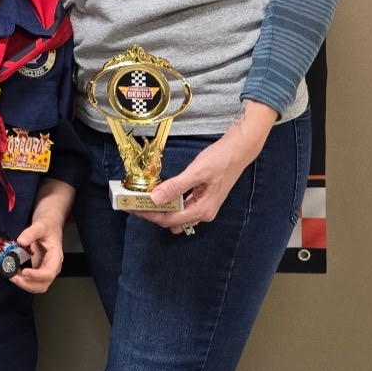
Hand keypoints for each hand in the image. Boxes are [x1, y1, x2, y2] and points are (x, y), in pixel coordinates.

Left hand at [10, 216, 64, 293]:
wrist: (49, 226)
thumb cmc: (48, 226)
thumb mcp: (40, 226)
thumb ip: (31, 233)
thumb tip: (20, 241)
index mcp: (56, 257)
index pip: (49, 273)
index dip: (37, 276)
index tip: (24, 272)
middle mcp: (52, 267)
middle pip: (43, 285)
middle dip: (27, 284)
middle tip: (13, 277)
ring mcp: (45, 270)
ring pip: (37, 286)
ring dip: (24, 284)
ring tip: (11, 276)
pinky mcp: (38, 270)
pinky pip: (31, 281)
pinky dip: (22, 281)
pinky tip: (13, 274)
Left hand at [140, 103, 274, 233]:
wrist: (238, 150)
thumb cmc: (220, 160)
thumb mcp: (196, 172)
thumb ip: (176, 186)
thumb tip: (155, 199)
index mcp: (202, 210)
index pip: (169, 219)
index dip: (149, 215)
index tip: (133, 208)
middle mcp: (203, 213)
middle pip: (172, 220)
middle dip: (153, 213)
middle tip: (135, 202)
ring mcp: (203, 207)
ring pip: (177, 214)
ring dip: (161, 208)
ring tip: (143, 198)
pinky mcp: (202, 199)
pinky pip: (182, 206)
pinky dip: (170, 202)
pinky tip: (161, 193)